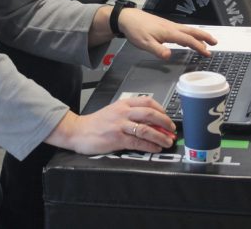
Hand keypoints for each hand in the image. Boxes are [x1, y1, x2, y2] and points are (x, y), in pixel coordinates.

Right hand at [48, 96, 177, 154]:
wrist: (77, 131)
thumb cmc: (96, 123)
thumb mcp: (114, 112)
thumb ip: (131, 114)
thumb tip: (152, 122)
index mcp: (123, 103)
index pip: (148, 101)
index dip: (161, 109)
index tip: (167, 117)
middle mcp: (123, 112)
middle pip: (150, 113)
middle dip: (165, 122)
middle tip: (172, 130)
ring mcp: (120, 125)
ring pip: (146, 128)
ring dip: (161, 136)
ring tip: (167, 141)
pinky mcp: (116, 138)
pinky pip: (138, 141)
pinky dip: (150, 145)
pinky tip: (156, 148)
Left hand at [117, 9, 215, 59]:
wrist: (128, 18)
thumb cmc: (136, 29)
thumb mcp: (145, 44)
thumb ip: (158, 50)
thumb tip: (169, 56)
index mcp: (169, 32)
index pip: (188, 40)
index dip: (199, 46)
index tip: (207, 52)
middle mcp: (171, 27)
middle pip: (192, 31)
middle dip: (205, 37)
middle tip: (215, 42)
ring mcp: (169, 25)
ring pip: (188, 30)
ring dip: (198, 35)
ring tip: (206, 41)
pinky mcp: (165, 25)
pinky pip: (182, 30)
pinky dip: (189, 34)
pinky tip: (187, 39)